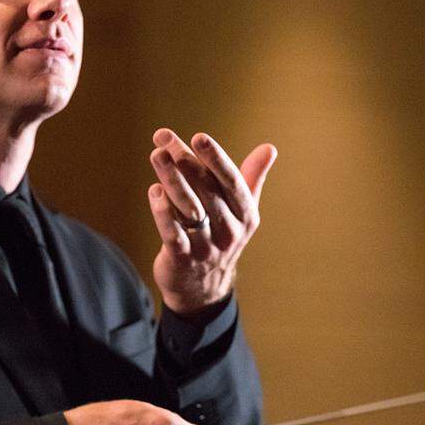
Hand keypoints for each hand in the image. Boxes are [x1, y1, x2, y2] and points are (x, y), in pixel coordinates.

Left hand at [146, 128, 276, 316]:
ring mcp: (206, 247)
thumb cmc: (221, 236)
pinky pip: (173, 234)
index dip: (216, 158)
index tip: (199, 137)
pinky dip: (163, 213)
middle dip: (184, 161)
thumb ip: (251, 179)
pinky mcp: (183, 259)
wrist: (204, 288)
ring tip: (156, 155)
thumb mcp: (241, 212)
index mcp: (245, 214)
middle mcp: (229, 230)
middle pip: (206, 190)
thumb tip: (270, 148)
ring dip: (172, 180)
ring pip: (189, 209)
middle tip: (163, 137)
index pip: (231, 181)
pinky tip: (154, 191)